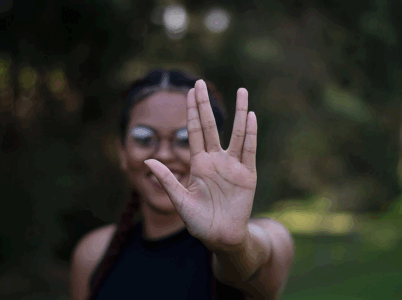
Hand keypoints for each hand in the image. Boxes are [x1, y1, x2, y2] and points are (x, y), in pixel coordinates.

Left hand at [144, 80, 256, 252]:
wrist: (220, 237)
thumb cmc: (198, 221)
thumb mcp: (179, 200)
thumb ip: (166, 179)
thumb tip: (147, 160)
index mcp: (198, 163)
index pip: (194, 131)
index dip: (192, 111)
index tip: (190, 91)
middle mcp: (215, 160)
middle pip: (210, 126)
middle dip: (205, 105)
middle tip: (200, 82)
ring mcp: (232, 166)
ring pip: (236, 133)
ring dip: (239, 112)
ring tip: (242, 90)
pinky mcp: (247, 175)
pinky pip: (249, 151)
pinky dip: (250, 134)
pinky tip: (251, 117)